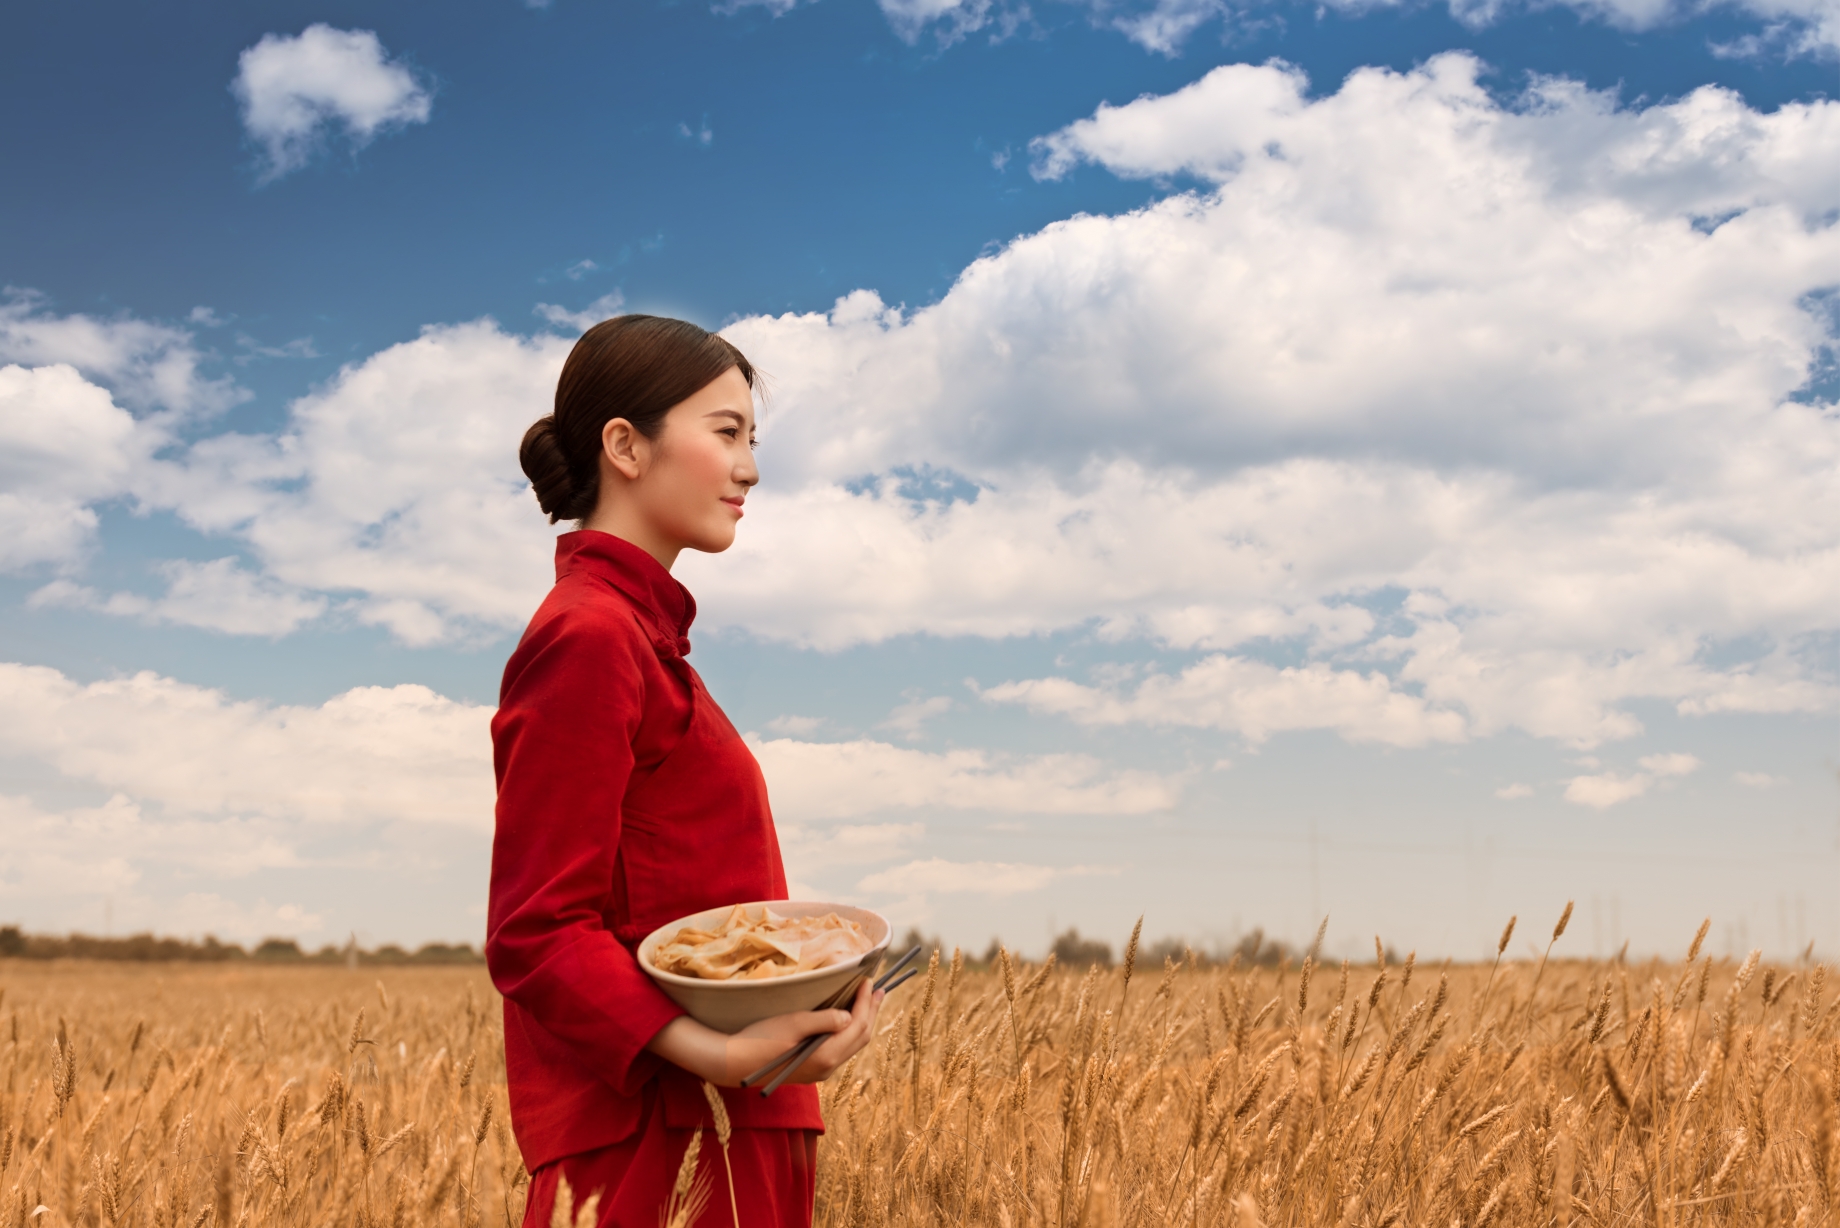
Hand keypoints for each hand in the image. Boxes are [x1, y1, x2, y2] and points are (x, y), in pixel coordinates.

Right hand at [646, 978, 883, 1087]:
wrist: (735, 1063)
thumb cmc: (760, 1039)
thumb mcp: (792, 1023)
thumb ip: (823, 1020)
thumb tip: (848, 1016)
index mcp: (825, 1056)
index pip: (856, 1026)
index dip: (865, 1003)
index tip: (868, 981)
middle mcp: (827, 1068)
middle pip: (860, 1038)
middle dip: (871, 1012)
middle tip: (878, 989)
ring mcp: (820, 1071)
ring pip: (851, 1045)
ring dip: (862, 1021)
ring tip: (868, 1001)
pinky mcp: (811, 1068)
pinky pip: (840, 1049)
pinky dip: (849, 1030)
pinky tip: (847, 1018)